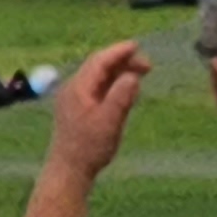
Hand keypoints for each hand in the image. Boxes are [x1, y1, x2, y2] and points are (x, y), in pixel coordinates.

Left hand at [45, 42, 151, 177]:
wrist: (69, 170)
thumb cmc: (89, 147)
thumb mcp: (110, 121)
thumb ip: (121, 96)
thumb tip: (132, 75)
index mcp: (78, 87)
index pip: (99, 61)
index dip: (118, 51)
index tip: (137, 46)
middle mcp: (73, 88)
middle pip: (98, 66)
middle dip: (122, 61)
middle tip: (147, 66)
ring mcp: (74, 99)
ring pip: (98, 77)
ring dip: (118, 72)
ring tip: (141, 74)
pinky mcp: (77, 109)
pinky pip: (96, 88)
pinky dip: (112, 84)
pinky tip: (125, 90)